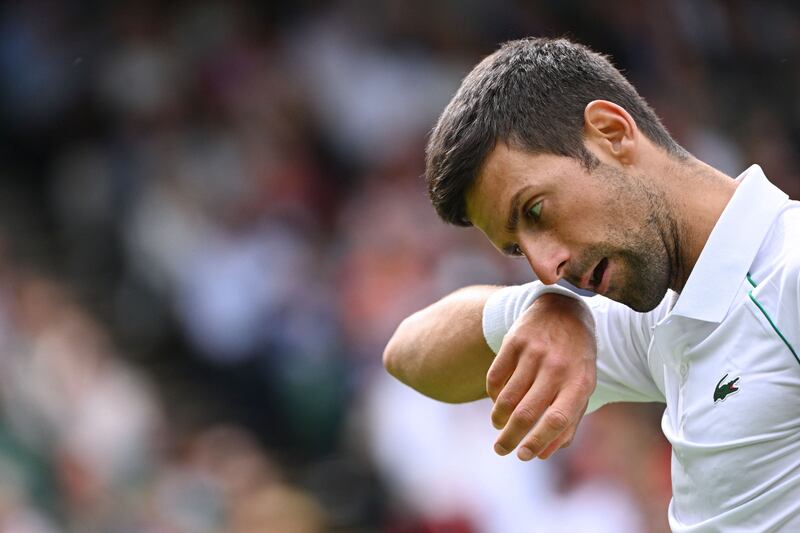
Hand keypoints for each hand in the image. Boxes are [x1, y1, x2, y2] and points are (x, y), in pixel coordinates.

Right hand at [486, 293, 595, 460]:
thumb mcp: (582, 386)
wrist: (564, 310)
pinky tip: (496, 400)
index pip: (558, 419)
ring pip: (507, 397)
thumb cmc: (574, 359)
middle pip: (527, 412)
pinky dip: (492, 395)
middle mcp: (557, 367)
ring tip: (498, 424)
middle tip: (500, 450)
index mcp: (579, 382)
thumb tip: (543, 453)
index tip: (523, 456)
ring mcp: (534, 352)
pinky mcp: (514, 340)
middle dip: (510, 437)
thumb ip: (568, 421)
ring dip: (498, 418)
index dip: (539, 441)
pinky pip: (495, 377)